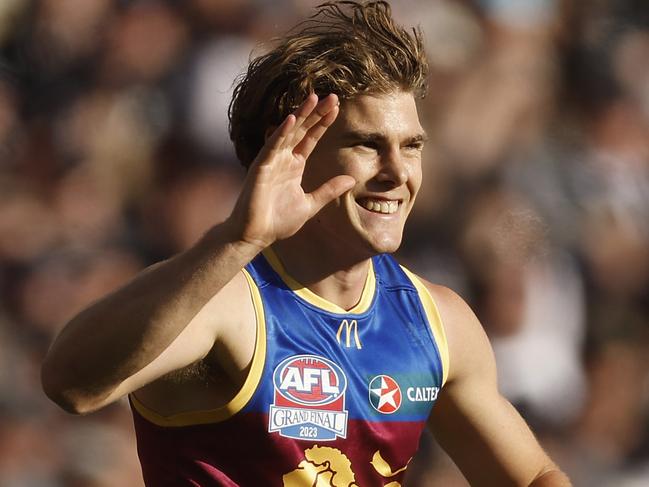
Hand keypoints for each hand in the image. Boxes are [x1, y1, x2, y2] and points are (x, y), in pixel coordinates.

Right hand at [229, 93, 354, 249]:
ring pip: (288, 132)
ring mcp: (271, 161)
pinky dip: (281, 132)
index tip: (337, 108)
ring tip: (314, 98)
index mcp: (294, 165)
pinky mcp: (261, 167)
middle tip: (332, 96)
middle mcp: (283, 158)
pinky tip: (292, 119)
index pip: (311, 138)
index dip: (323, 123)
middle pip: (302, 130)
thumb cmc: (278, 221)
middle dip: (316, 113)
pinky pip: (272, 146)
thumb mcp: (310, 204)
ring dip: (301, 115)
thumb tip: (351, 180)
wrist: (256, 235)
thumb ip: (329, 190)